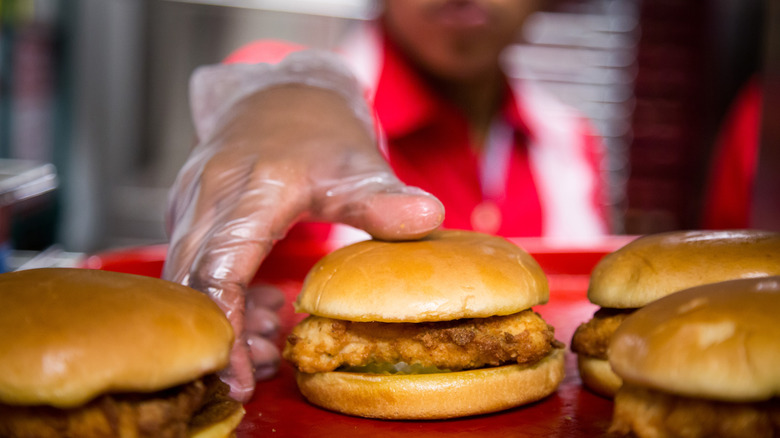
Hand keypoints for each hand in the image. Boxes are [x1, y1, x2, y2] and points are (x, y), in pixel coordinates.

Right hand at [162, 83, 443, 402]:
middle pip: (193, 284)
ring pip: (187, 278)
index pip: (221, 270)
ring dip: (225, 318)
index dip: (228, 328)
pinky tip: (263, 307)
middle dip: (225, 336)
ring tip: (272, 339)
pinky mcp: (188, 211)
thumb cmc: (319, 129)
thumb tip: (429, 218)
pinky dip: (222, 296)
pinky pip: (193, 264)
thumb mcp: (357, 163)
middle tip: (263, 368)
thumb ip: (383, 199)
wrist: (279, 94)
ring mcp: (190, 202)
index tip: (243, 373)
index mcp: (250, 189)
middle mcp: (208, 196)